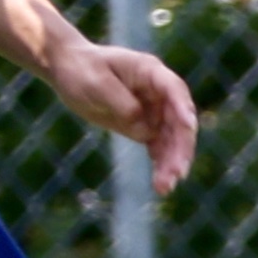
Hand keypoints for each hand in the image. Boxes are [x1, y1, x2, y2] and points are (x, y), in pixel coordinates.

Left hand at [48, 37, 200, 191]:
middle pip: (178, 121)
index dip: (183, 108)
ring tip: (166, 188)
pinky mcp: (144, 126)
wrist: (69, 71)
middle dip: (180, 147)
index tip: (188, 127)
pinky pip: (158, 148)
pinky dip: (160, 165)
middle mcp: (158, 93)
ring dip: (172, 162)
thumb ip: (122, 104)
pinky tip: (161, 185)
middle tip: (178, 173)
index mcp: (149, 72)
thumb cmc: (82, 70)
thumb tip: (145, 130)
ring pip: (171, 139)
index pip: (174, 90)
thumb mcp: (96, 83)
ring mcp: (153, 111)